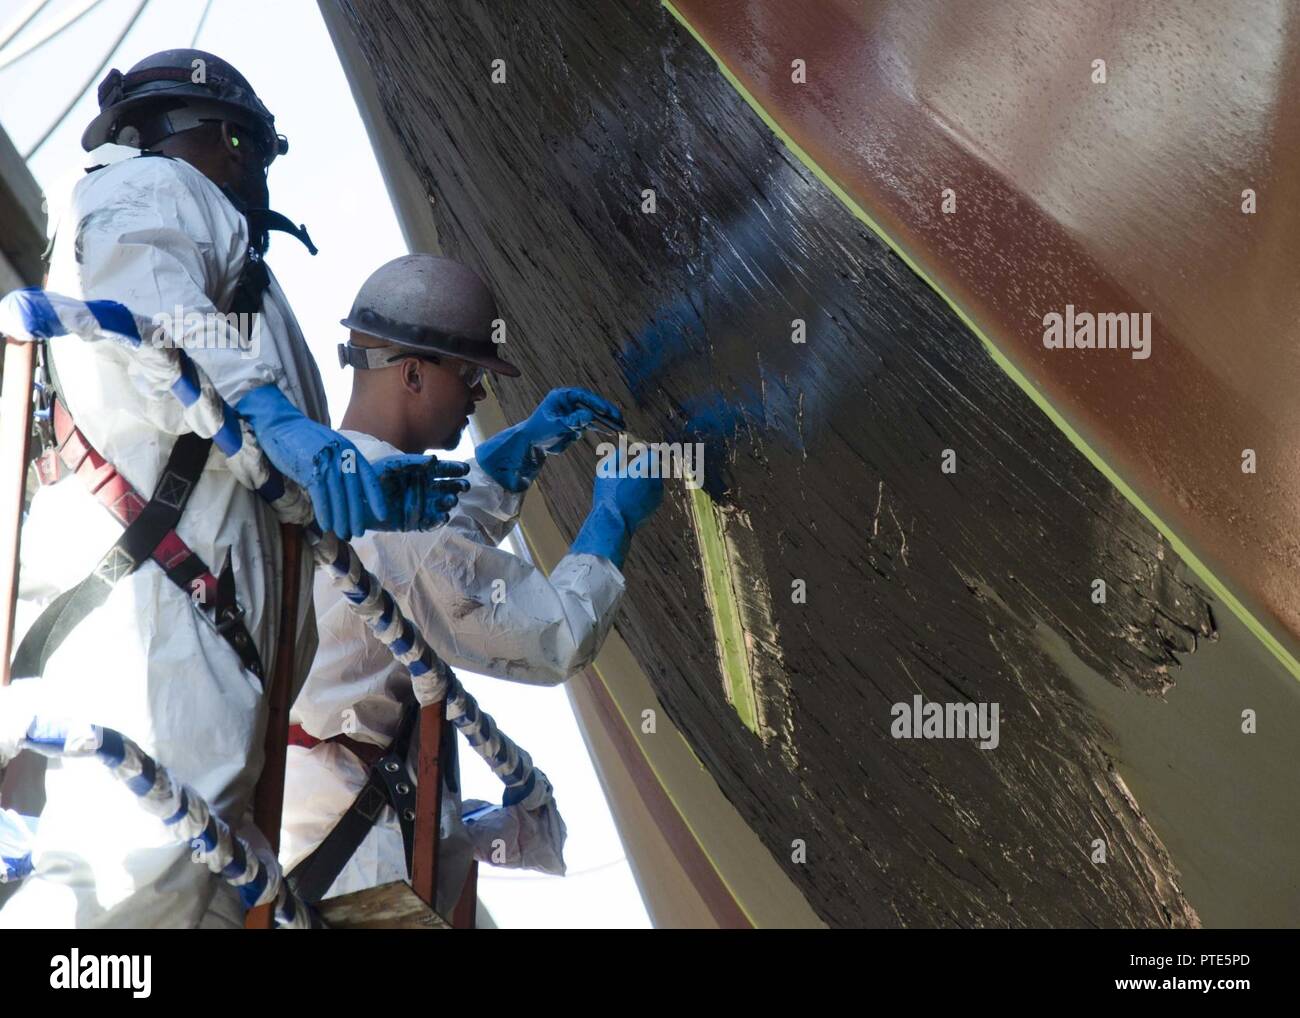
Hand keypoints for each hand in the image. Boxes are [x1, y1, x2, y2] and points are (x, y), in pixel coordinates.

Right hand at [235, 384, 386, 540]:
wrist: (280, 425)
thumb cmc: (304, 440)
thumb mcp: (331, 448)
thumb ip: (342, 465)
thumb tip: (352, 492)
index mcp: (350, 451)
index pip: (369, 478)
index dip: (376, 498)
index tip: (382, 516)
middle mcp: (342, 456)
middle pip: (354, 492)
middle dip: (356, 515)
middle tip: (357, 533)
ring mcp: (327, 461)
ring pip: (338, 496)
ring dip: (341, 519)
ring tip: (343, 534)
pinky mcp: (310, 467)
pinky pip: (321, 495)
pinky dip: (325, 513)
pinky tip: (326, 526)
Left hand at [369, 455, 470, 530]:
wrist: (356, 502)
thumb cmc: (373, 479)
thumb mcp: (391, 466)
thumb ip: (411, 462)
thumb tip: (434, 459)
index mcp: (421, 473)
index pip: (443, 469)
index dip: (454, 469)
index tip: (464, 469)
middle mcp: (425, 489)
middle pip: (447, 487)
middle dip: (457, 486)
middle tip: (463, 487)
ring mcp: (422, 506)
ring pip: (442, 505)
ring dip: (449, 502)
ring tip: (450, 501)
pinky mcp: (415, 522)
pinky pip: (431, 523)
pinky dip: (438, 521)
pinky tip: (443, 517)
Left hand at [477, 387, 625, 491]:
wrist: (532, 443)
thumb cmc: (539, 430)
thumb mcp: (555, 425)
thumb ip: (572, 421)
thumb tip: (590, 416)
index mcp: (562, 396)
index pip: (583, 396)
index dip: (596, 402)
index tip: (606, 411)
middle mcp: (570, 402)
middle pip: (592, 404)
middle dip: (607, 412)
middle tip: (619, 418)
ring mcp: (575, 412)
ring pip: (595, 414)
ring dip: (608, 421)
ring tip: (621, 426)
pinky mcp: (578, 423)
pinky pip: (592, 424)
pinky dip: (602, 428)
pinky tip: (612, 432)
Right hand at [569, 445, 663, 567]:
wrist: (614, 522)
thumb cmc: (607, 495)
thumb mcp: (606, 471)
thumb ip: (616, 456)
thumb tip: (622, 449)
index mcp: (643, 470)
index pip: (652, 452)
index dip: (648, 449)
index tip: (642, 449)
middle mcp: (654, 480)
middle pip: (657, 464)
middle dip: (650, 461)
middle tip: (639, 462)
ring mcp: (658, 492)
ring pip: (657, 477)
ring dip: (649, 475)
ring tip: (635, 479)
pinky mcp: (657, 503)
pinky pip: (656, 490)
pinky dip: (649, 487)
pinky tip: (636, 492)